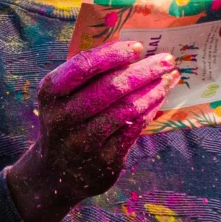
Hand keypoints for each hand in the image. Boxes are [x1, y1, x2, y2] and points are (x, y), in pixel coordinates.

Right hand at [5, 42, 176, 221]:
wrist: (57, 174)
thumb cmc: (67, 122)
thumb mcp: (63, 98)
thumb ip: (88, 76)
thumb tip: (132, 51)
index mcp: (50, 93)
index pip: (83, 67)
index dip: (113, 54)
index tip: (138, 47)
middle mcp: (63, 117)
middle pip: (110, 87)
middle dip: (143, 71)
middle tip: (167, 60)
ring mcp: (82, 141)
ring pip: (125, 109)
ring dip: (152, 90)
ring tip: (169, 78)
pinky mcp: (103, 160)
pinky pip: (133, 129)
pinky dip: (149, 111)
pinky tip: (159, 99)